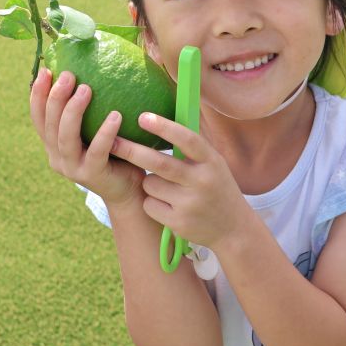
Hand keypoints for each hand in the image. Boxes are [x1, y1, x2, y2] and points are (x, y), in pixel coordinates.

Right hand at [30, 68, 144, 206]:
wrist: (130, 191)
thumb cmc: (116, 153)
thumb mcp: (96, 131)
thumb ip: (90, 110)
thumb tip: (96, 69)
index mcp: (54, 146)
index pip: (38, 118)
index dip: (37, 95)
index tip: (45, 71)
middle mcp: (58, 158)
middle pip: (49, 125)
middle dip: (55, 97)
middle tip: (67, 74)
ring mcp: (73, 169)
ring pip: (66, 137)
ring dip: (74, 111)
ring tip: (86, 89)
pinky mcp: (92, 176)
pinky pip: (97, 151)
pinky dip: (105, 132)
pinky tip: (115, 115)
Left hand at [110, 112, 249, 249]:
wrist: (232, 229)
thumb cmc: (217, 187)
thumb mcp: (214, 164)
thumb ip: (193, 146)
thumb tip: (167, 116)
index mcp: (212, 161)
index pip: (187, 139)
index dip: (164, 127)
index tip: (142, 116)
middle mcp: (201, 182)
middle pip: (159, 163)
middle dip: (132, 151)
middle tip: (112, 141)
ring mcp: (190, 204)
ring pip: (150, 184)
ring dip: (149, 182)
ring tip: (168, 188)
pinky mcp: (178, 223)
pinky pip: (149, 205)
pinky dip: (151, 202)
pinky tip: (168, 206)